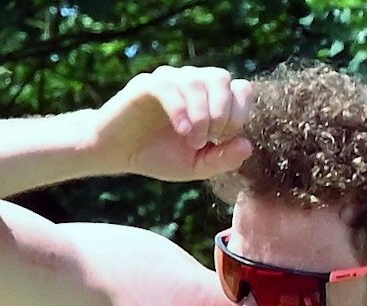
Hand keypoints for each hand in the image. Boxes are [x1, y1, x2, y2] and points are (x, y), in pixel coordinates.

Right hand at [93, 65, 253, 181]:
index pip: (240, 89)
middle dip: (223, 112)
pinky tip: (182, 131)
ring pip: (197, 80)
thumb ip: (223, 158)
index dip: (239, 114)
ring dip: (202, 114)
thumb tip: (248, 145)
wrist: (118, 154)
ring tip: (193, 141)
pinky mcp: (146, 85)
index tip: (223, 139)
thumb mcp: (196, 166)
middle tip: (210, 140)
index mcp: (209, 98)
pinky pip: (169, 86)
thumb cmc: (158, 156)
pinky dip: (181, 109)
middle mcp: (191, 83)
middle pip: (222, 78)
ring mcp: (169, 80)